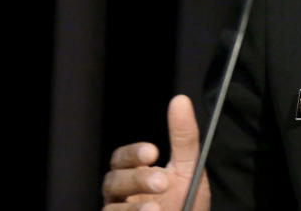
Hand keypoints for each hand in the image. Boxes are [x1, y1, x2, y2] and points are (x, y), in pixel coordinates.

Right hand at [102, 95, 210, 210]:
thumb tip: (180, 100)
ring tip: (157, 207)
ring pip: (112, 207)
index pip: (122, 158)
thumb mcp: (189, 168)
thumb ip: (184, 138)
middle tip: (162, 182)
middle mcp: (122, 194)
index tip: (154, 152)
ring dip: (134, 207)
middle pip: (113, 180)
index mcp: (135, 174)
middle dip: (138, 180)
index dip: (133, 153)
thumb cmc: (186, 201)